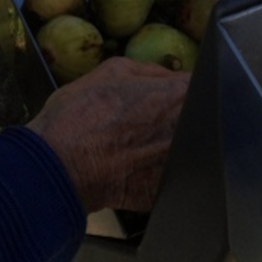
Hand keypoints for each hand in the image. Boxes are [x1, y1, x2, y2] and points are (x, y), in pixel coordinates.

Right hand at [27, 57, 188, 213]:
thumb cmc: (79, 116)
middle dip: (179, 117)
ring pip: (187, 150)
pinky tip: (132, 167)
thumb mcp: (111, 71)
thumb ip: (150, 70)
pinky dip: (155, 172)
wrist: (58, 165)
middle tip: (148, 121)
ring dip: (169, 145)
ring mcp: (180, 163)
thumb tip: (169, 77)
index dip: (184, 90)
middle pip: (200, 119)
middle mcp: (187, 129)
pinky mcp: (167, 190)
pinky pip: (170, 177)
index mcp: (178, 95)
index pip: (203, 86)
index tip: (169, 95)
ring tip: (137, 144)